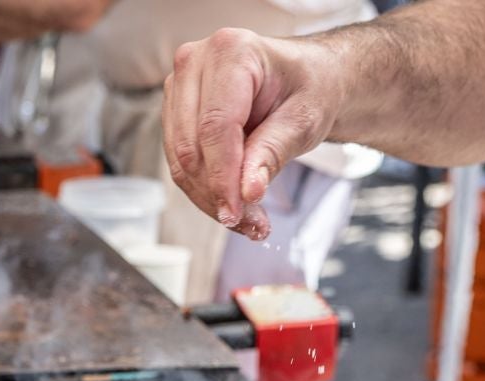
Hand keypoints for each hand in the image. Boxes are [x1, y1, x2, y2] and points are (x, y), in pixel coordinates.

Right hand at [163, 28, 344, 239]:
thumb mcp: (304, 120)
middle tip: (251, 224)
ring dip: (210, 198)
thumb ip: (273, 152)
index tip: (236, 214)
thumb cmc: (309, 89)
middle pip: (192, 147)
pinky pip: (181, 164)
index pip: (215, 127)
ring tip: (248, 220)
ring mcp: (179, 86)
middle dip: (217, 194)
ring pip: (181, 161)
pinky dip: (205, 191)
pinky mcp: (175, 112)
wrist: (305, 80)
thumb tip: (246, 191)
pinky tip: (234, 204)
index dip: (223, 177)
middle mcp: (196, 62)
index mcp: (232, 51)